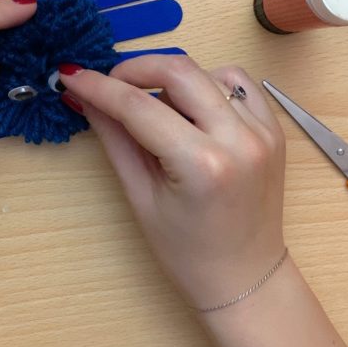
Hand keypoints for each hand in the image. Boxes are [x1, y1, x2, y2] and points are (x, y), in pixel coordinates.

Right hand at [58, 56, 286, 308]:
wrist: (245, 278)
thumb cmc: (188, 252)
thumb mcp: (141, 197)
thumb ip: (115, 139)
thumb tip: (85, 98)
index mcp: (202, 165)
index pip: (139, 106)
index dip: (99, 87)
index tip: (73, 77)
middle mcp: (239, 139)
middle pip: (178, 70)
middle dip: (134, 68)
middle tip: (108, 83)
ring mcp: (263, 131)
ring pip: (208, 72)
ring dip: (173, 79)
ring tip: (153, 107)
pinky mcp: (274, 129)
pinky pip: (238, 84)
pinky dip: (209, 85)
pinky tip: (191, 109)